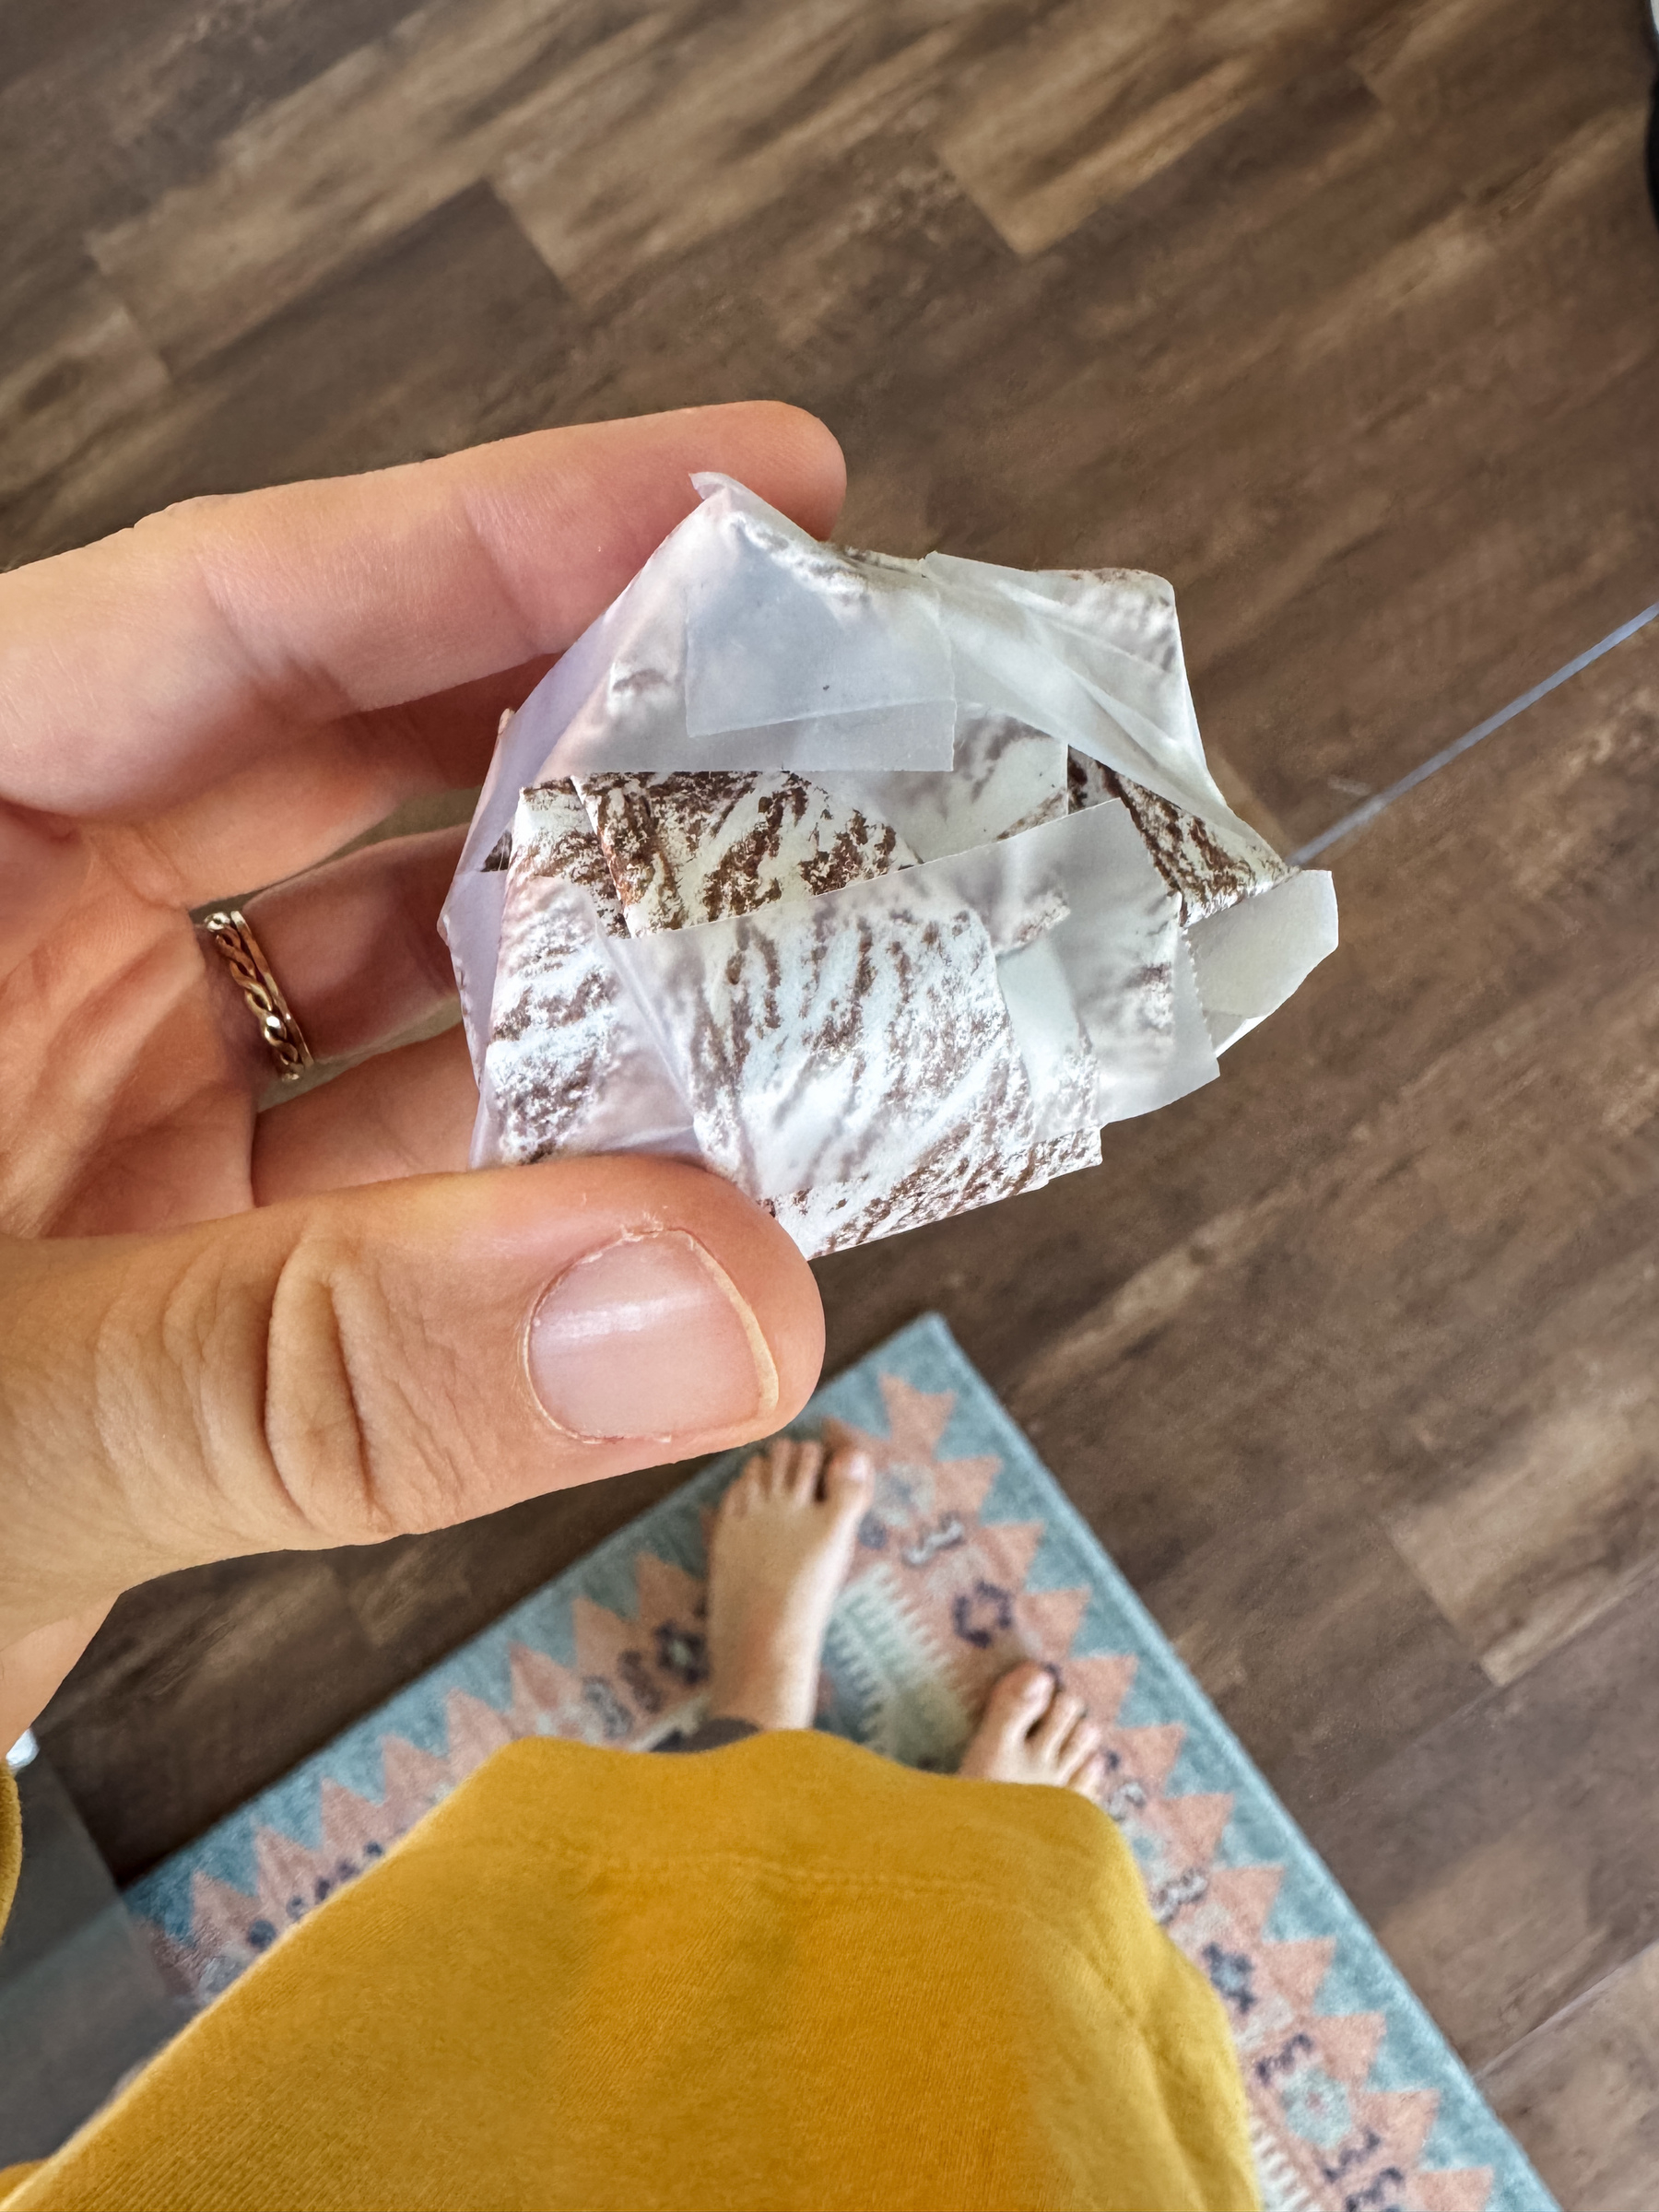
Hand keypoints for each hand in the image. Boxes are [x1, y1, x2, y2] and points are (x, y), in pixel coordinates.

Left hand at [0, 404, 842, 1748]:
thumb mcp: (13, 1427)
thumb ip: (324, 1366)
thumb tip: (723, 1303)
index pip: (217, 621)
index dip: (489, 535)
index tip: (753, 485)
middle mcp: (11, 921)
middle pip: (337, 744)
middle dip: (593, 714)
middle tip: (841, 693)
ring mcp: (98, 1066)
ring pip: (390, 943)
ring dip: (595, 943)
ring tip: (819, 915)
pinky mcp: (177, 1209)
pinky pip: (398, 1124)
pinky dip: (548, 1130)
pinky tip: (702, 1132)